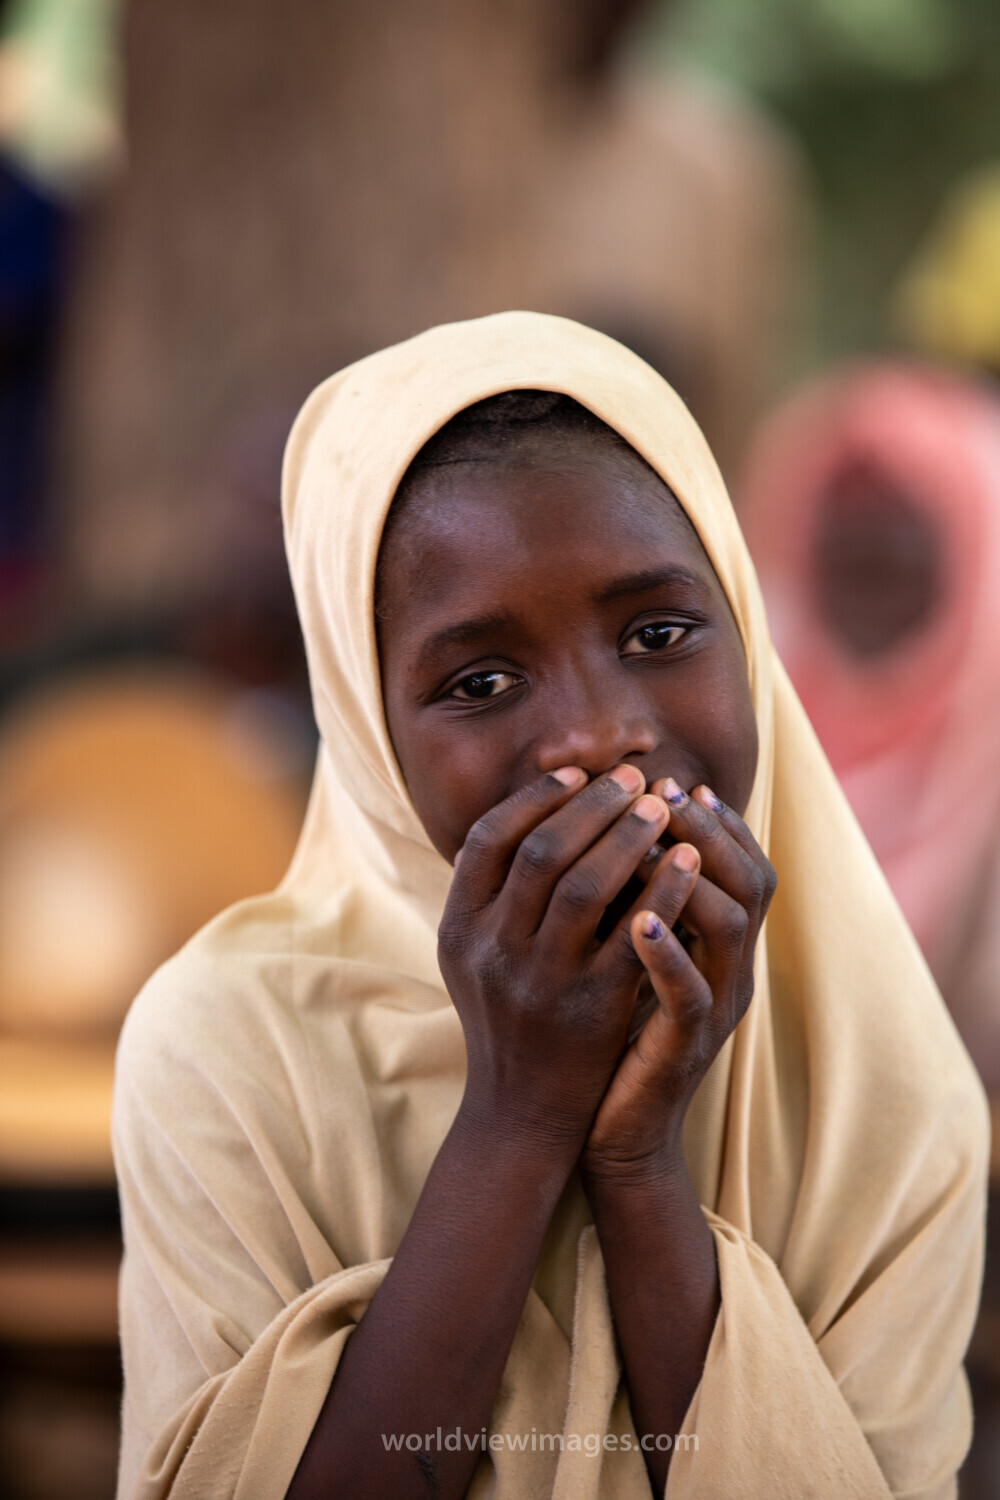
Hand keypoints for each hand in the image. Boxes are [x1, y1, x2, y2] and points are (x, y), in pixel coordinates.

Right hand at [438, 764, 673, 1147]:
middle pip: (540, 853)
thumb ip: (491, 890)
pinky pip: (634, 934)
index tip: (578, 771)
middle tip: (634, 777)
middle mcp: (492, 952)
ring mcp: (540, 981)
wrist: (520, 1112)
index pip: (488, 839)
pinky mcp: (591, 1008)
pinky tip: (689, 861)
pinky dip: (664, 889)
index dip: (535, 798)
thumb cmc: (506, 1017)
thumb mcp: (474, 954)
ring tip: (664, 806)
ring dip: (628, 836)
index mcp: (459, 929)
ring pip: (586, 886)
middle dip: (592, 806)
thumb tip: (536, 804)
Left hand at [582, 780, 775, 1178]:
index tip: (674, 781)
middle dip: (708, 831)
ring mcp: (714, 1009)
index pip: (746, 866)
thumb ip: (630, 898)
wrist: (612, 1133)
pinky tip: (636, 921)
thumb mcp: (624, 954)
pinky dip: (667, 952)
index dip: (718, 821)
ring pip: (730, 927)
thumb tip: (603, 824)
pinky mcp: (684, 1048)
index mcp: (721, 947)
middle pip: (751, 883)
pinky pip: (689, 993)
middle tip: (664, 794)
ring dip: (691, 875)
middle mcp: (730, 972)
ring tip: (652, 839)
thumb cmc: (612, 1033)